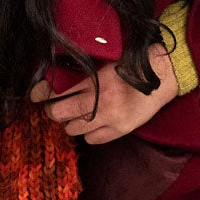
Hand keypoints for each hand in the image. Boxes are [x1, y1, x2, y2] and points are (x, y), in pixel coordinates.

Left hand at [32, 47, 179, 144]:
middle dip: (52, 109)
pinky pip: (91, 140)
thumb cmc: (134, 63)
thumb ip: (83, 69)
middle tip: (54, 105)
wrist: (164, 75)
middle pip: (59, 113)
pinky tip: (91, 123)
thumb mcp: (105, 60)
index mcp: (96, 80)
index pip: (57, 91)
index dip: (41, 93)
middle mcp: (101, 101)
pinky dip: (87, 133)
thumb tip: (54, 76)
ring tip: (74, 113)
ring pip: (72, 129)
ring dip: (69, 121)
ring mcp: (111, 119)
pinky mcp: (120, 131)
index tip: (35, 94)